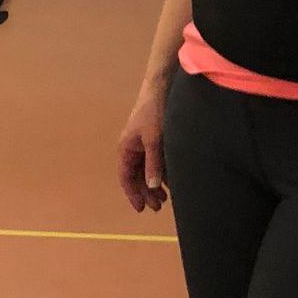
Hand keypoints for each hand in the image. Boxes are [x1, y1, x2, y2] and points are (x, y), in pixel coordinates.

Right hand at [117, 91, 167, 213]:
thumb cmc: (153, 112)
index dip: (132, 194)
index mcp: (126, 149)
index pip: (126, 177)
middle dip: (146, 192)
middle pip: (137, 176)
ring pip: (147, 170)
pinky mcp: (155, 140)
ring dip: (155, 184)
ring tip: (165, 199)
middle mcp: (133, 149)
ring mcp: (144, 145)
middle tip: (158, 207)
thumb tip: (152, 186)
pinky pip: (156, 162)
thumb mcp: (154, 140)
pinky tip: (171, 182)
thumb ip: (153, 163)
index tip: (141, 208)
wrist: (161, 89)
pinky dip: (162, 173)